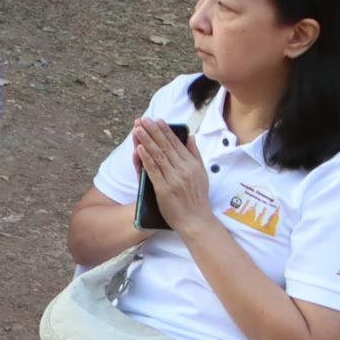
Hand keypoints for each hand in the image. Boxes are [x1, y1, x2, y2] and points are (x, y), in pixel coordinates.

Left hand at [133, 117, 212, 234]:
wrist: (196, 220)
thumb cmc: (197, 197)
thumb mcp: (202, 173)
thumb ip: (195, 154)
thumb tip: (191, 136)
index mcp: (193, 165)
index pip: (177, 144)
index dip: (166, 131)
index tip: (157, 120)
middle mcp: (184, 170)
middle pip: (166, 146)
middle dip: (153, 131)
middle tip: (143, 119)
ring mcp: (174, 179)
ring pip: (158, 155)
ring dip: (147, 141)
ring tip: (138, 129)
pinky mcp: (164, 189)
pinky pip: (153, 170)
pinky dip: (146, 158)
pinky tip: (139, 148)